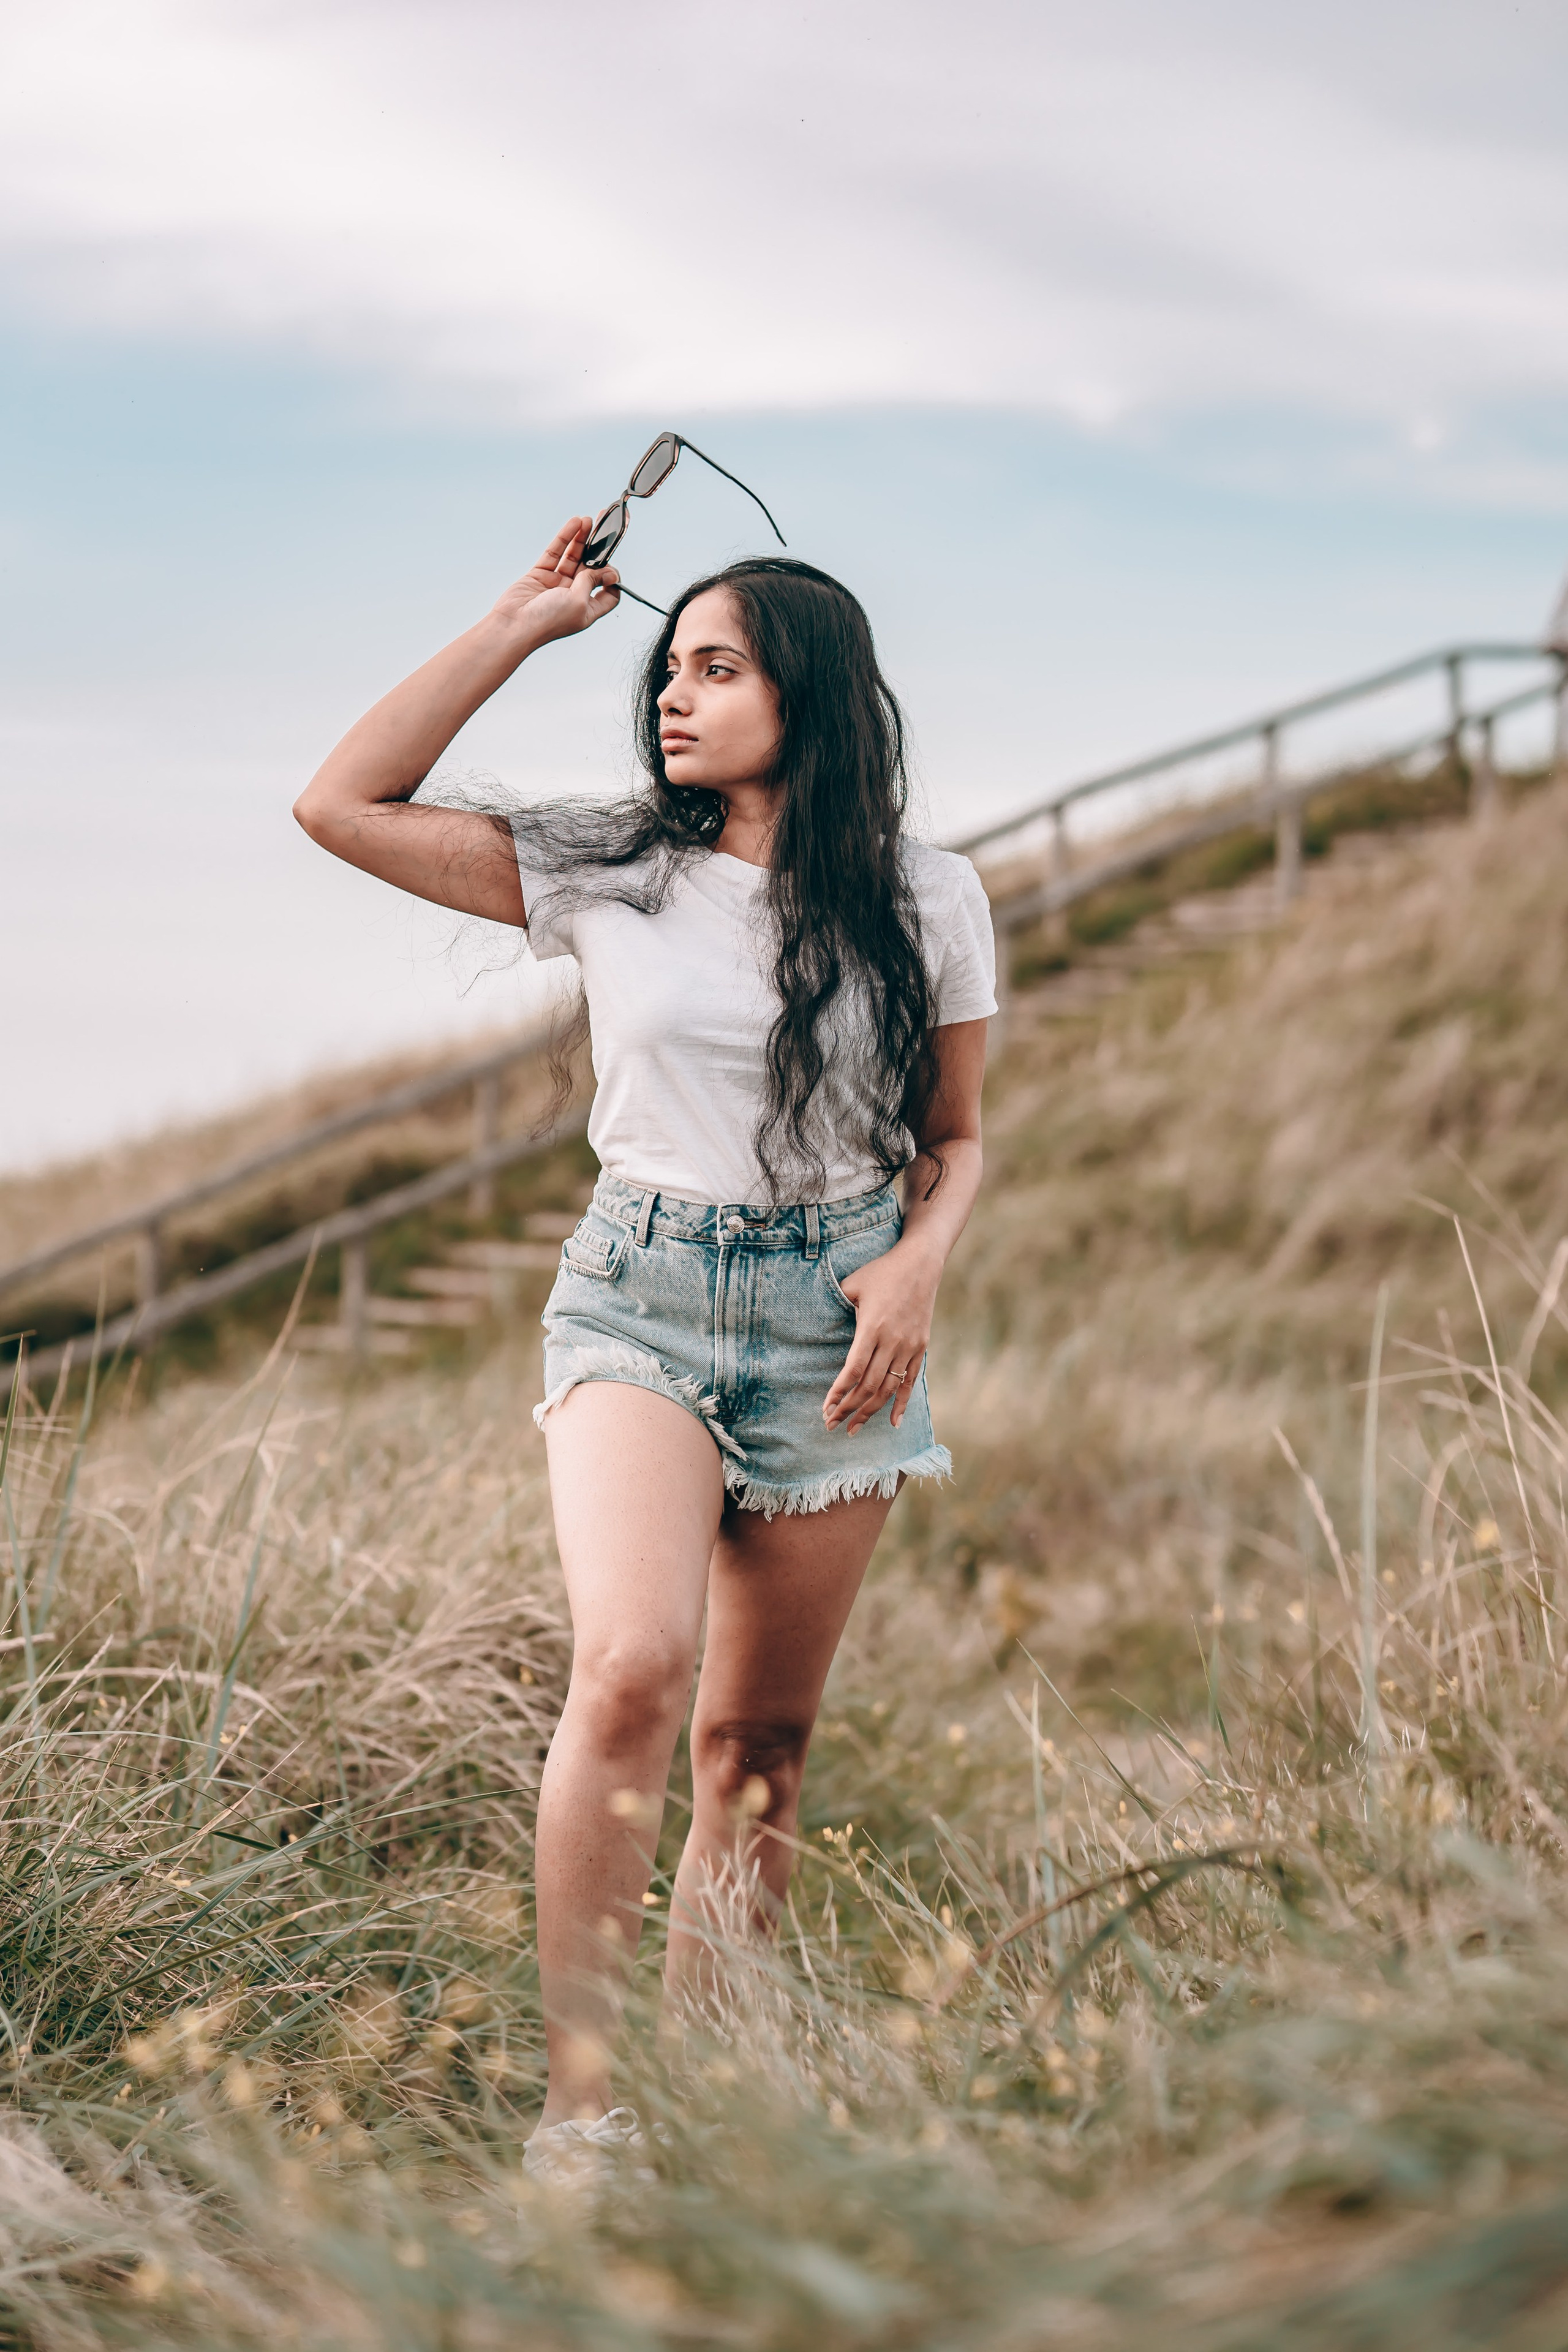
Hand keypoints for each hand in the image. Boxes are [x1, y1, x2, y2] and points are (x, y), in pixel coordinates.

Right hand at [489, 516, 620, 645]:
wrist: (515, 625)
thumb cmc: (547, 621)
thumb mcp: (579, 601)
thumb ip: (592, 581)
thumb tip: (608, 571)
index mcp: (587, 609)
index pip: (608, 594)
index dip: (613, 580)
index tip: (613, 565)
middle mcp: (574, 597)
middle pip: (591, 569)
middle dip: (598, 550)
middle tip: (605, 530)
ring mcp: (557, 585)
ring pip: (573, 557)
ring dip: (582, 539)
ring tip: (589, 521)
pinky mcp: (540, 574)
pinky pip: (556, 553)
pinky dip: (565, 538)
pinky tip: (574, 524)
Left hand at [823, 1240, 940, 1436]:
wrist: (920, 1264)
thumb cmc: (881, 1272)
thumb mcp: (852, 1285)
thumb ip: (837, 1307)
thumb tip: (818, 1323)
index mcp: (872, 1327)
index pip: (854, 1369)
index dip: (839, 1392)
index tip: (826, 1408)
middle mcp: (892, 1341)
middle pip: (869, 1386)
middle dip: (849, 1409)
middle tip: (832, 1426)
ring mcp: (909, 1346)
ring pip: (889, 1389)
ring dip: (870, 1412)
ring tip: (853, 1429)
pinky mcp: (921, 1347)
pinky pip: (911, 1382)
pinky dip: (902, 1404)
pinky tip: (893, 1423)